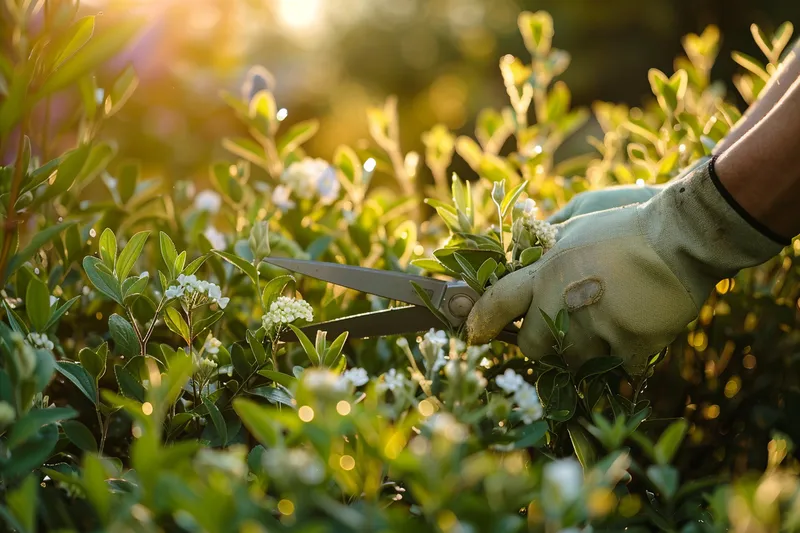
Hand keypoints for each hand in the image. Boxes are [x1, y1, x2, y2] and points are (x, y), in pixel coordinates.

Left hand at [467, 159, 782, 373]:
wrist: (683, 235)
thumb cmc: (627, 222)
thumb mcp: (576, 218)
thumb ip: (546, 241)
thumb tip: (523, 252)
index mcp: (547, 271)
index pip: (497, 305)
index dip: (481, 322)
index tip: (475, 333)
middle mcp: (564, 302)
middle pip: (532, 347)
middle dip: (540, 340)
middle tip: (562, 325)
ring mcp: (598, 327)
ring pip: (574, 360)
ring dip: (584, 347)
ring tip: (607, 318)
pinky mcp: (631, 344)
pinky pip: (616, 366)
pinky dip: (624, 354)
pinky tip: (634, 326)